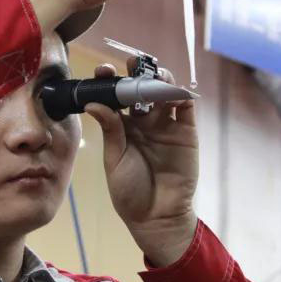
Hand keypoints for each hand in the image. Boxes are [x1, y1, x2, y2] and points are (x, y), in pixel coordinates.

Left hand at [85, 60, 198, 266]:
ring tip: (152, 74)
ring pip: (164, 93)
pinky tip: (172, 89)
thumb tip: (94, 103)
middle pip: (141, 88)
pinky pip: (186, 108)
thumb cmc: (130, 192)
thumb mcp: (115, 160)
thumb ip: (110, 130)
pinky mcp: (187, 133)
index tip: (103, 71)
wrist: (157, 217)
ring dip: (159, 79)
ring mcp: (166, 125)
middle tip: (130, 64)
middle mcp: (145, 121)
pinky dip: (181, 95)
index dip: (110, 81)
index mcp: (123, 126)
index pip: (116, 96)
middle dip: (136, 73)